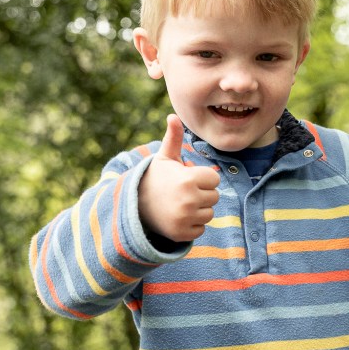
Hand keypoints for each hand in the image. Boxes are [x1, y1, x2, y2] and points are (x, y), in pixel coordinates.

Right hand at [138, 114, 220, 242]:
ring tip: (180, 204)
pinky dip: (191, 225)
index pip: (214, 180)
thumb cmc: (155, 178)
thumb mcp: (164, 158)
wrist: (134, 205)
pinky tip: (177, 217)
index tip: (188, 177)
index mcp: (188, 179)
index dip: (202, 178)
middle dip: (202, 194)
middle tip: (183, 192)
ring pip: (209, 214)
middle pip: (214, 197)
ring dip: (198, 210)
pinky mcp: (182, 234)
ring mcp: (185, 218)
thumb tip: (173, 115)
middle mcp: (188, 200)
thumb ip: (174, 138)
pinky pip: (200, 229)